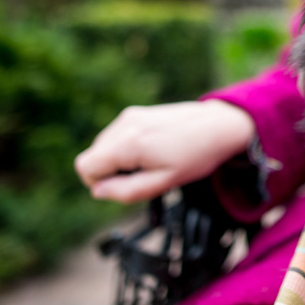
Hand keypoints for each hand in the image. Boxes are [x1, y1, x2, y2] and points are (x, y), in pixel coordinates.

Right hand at [74, 99, 255, 202]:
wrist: (218, 126)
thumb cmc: (195, 156)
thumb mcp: (164, 182)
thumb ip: (127, 191)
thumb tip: (98, 192)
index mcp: (129, 142)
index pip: (85, 166)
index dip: (100, 183)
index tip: (127, 184)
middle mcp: (124, 124)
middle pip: (92, 157)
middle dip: (111, 172)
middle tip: (145, 174)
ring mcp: (129, 116)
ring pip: (103, 147)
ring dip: (119, 160)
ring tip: (152, 161)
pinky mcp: (135, 113)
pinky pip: (116, 137)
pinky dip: (127, 148)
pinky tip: (152, 150)